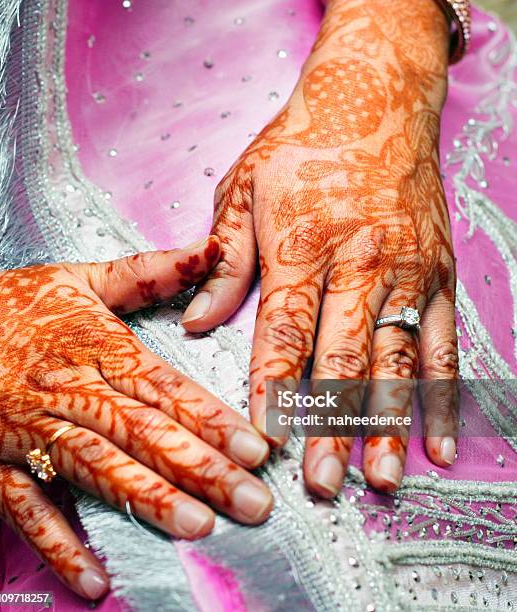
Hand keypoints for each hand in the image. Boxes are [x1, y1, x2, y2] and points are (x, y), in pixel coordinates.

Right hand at [0, 236, 272, 599]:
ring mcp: (27, 430)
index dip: (210, 417)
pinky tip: (95, 579)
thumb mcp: (83, 279)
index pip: (163, 385)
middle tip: (250, 501)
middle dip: (199, 468)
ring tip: (197, 528)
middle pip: (141, 431)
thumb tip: (213, 248)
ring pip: (94, 467)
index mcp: (96, 345)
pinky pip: (25, 507)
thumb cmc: (17, 305)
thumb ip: (152, 271)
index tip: (255, 448)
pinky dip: (58, 545)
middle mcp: (67, 390)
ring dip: (147, 500)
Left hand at [183, 0, 458, 495]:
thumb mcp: (243, 189)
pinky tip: (438, 443)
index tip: (265, 441)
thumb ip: (223, 261)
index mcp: (302, 246)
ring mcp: (407, 273)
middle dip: (331, 426)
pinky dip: (441, 398)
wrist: (374, 102)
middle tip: (322, 483)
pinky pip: (443, 346)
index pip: (284, 332)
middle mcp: (360, 264)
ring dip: (387, 425)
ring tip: (379, 479)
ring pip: (397, 362)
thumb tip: (196, 322)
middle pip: (342, 358)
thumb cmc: (301, 146)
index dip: (273, 390)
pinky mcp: (438, 277)